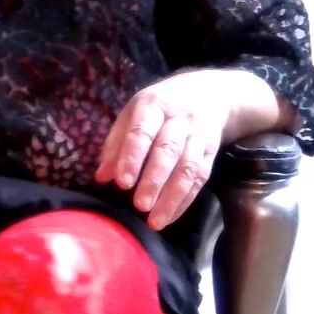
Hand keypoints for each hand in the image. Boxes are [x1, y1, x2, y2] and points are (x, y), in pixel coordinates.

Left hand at [96, 69, 256, 230]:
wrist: (209, 92)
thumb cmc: (159, 108)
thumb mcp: (132, 115)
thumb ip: (115, 145)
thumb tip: (102, 177)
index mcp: (153, 106)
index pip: (142, 132)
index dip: (132, 158)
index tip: (122, 183)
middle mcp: (179, 119)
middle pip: (168, 151)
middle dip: (154, 180)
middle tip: (140, 206)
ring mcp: (199, 135)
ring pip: (188, 167)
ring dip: (172, 197)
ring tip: (155, 221)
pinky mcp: (211, 150)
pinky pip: (201, 177)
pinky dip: (185, 200)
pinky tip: (171, 217)